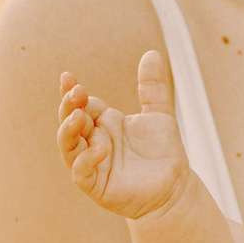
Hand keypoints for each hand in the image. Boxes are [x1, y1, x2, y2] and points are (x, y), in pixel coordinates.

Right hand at [58, 52, 190, 219]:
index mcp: (103, 123)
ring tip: (78, 116)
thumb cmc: (163, 153)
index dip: (72, 92)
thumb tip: (151, 53)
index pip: (80, 104)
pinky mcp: (96, 186)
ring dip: (68, 130)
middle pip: (69, 121)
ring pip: (68, 146)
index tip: (68, 77)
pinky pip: (82, 173)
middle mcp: (92, 141)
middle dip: (68, 106)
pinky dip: (85, 160)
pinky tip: (99, 149)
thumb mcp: (160, 114)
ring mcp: (92, 164)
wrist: (175, 189)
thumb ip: (154, 87)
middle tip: (75, 92)